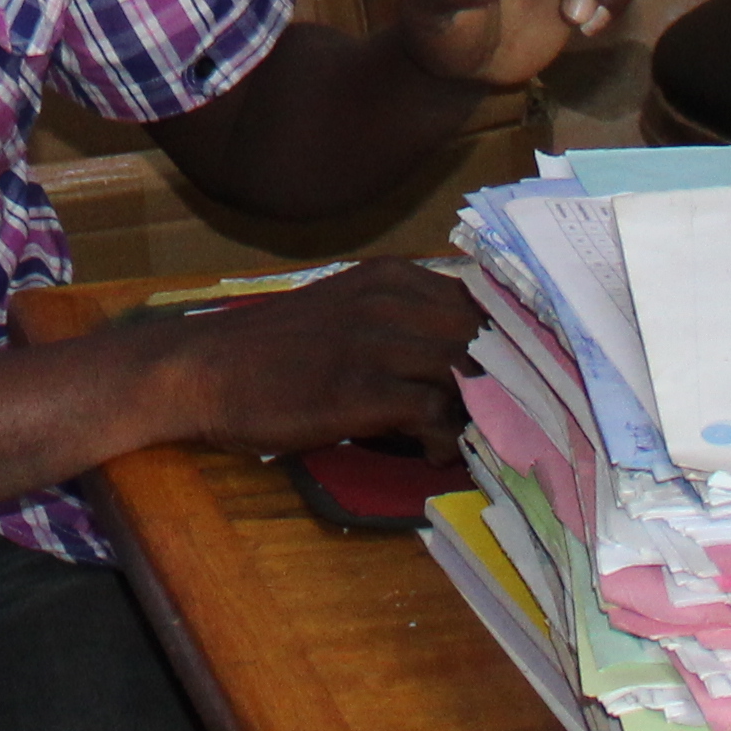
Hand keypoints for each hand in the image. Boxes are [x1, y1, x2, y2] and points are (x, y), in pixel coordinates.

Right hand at [150, 259, 480, 457]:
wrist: (207, 371)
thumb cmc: (276, 351)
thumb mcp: (346, 313)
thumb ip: (403, 322)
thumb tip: (469, 360)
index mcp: (390, 276)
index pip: (481, 301)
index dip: (511, 343)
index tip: (523, 379)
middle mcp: (390, 298)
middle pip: (484, 336)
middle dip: (505, 381)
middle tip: (505, 422)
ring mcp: (376, 341)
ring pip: (467, 373)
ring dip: (478, 415)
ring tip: (466, 442)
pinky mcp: (361, 387)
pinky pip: (434, 414)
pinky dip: (444, 440)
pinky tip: (429, 454)